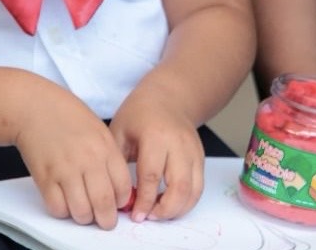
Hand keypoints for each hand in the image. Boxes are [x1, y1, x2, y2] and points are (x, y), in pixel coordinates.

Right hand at [15, 80, 132, 229]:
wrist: (34, 107)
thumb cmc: (66, 115)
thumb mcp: (97, 128)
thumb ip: (109, 154)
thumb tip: (118, 184)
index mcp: (104, 146)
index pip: (123, 186)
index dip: (122, 201)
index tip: (118, 203)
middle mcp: (87, 159)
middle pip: (104, 204)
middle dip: (106, 219)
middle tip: (104, 220)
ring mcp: (65, 170)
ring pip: (81, 212)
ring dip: (84, 217)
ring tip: (84, 211)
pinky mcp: (45, 178)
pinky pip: (58, 209)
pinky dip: (63, 212)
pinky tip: (65, 201)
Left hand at [110, 87, 204, 221]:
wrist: (168, 97)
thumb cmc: (139, 113)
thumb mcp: (119, 130)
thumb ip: (116, 162)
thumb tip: (115, 196)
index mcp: (155, 135)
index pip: (152, 176)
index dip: (144, 201)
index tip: (135, 215)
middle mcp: (179, 143)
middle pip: (179, 187)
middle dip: (164, 210)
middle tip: (148, 217)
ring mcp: (193, 150)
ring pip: (193, 191)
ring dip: (177, 209)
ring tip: (158, 213)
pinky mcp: (200, 157)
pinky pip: (198, 187)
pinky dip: (186, 202)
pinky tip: (170, 204)